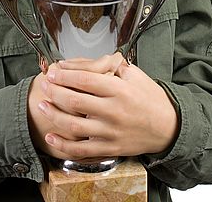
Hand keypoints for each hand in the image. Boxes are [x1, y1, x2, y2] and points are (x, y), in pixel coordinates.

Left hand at [36, 53, 178, 159]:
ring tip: (42, 104)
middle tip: (44, 84)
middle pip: (75, 101)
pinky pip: (82, 149)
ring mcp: (110, 132)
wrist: (169, 126)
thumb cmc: (150, 97)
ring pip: (74, 125)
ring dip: (54, 115)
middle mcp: (113, 111)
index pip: (85, 80)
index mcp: (119, 89)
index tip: (54, 71)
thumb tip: (83, 62)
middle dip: (54, 91)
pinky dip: (64, 145)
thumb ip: (110, 66)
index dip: (65, 75)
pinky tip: (51, 136)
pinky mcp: (110, 148)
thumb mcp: (134, 74)